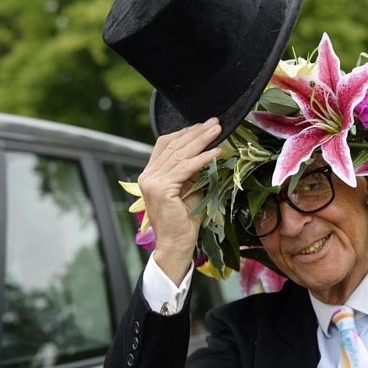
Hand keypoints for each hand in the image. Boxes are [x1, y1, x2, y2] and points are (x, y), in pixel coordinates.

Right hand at [138, 117, 222, 283]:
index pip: (166, 144)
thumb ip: (192, 171)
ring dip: (202, 140)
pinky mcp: (161, 189)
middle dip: (197, 132)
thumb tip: (207, 152)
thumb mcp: (189, 188)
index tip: (205, 125)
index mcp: (151, 173)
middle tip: (215, 122)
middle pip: (174, 145)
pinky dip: (203, 158)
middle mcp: (148, 175)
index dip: (186, 133)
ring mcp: (152, 181)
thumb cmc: (185, 220)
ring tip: (218, 131)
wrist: (177, 244)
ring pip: (181, 154)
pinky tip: (217, 152)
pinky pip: (186, 168)